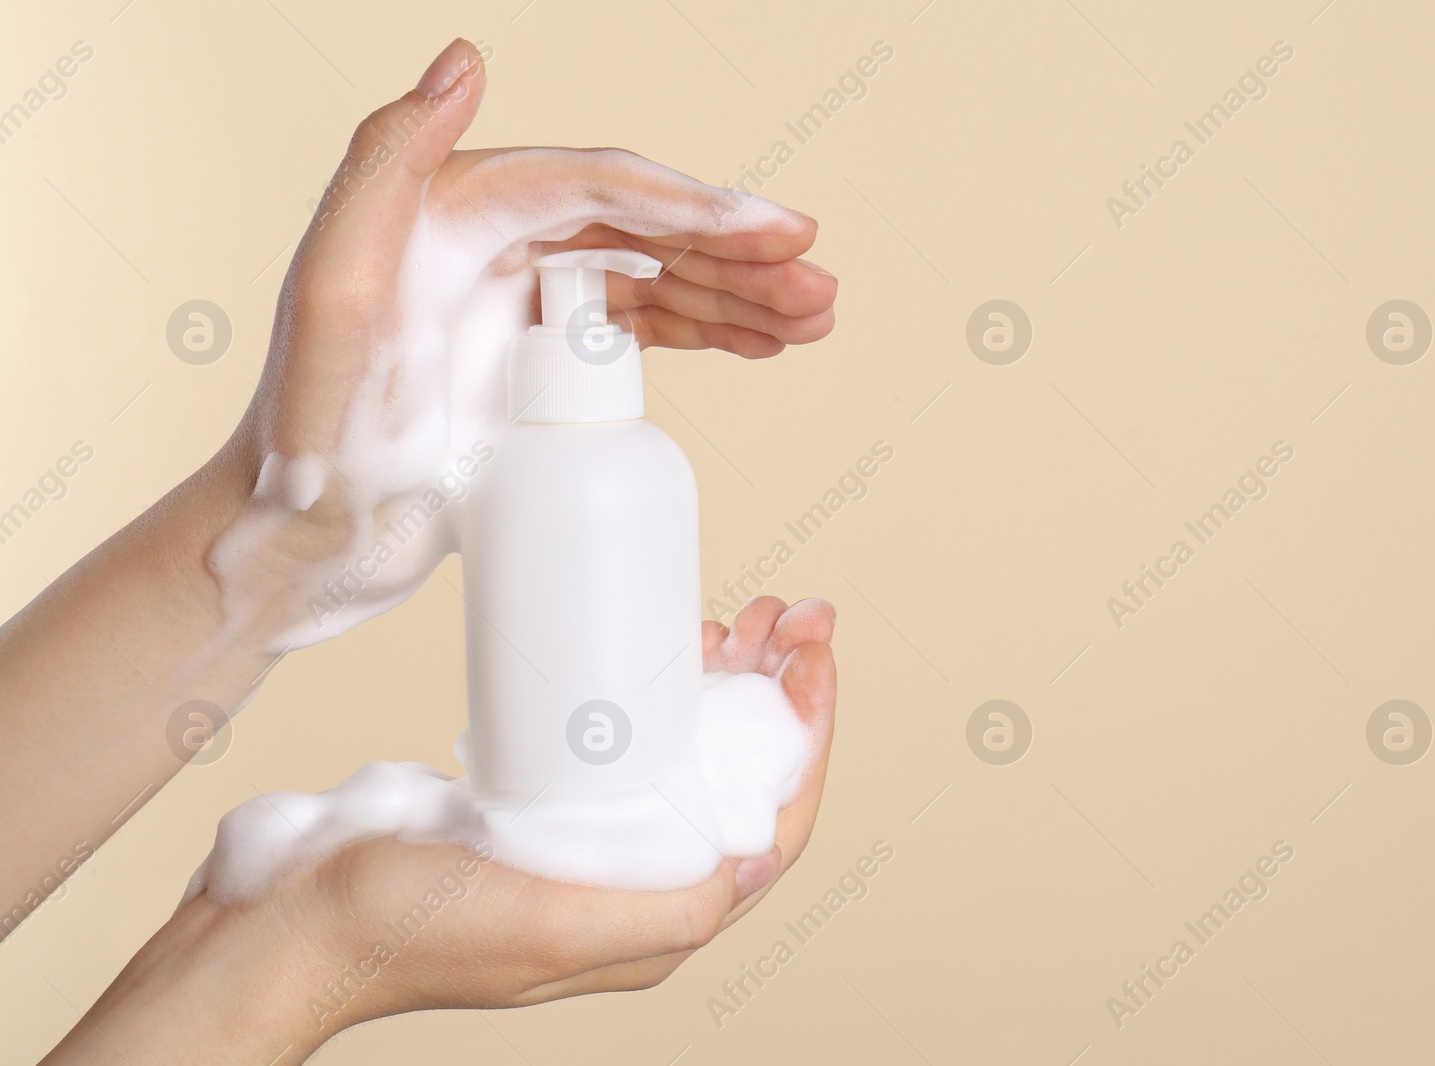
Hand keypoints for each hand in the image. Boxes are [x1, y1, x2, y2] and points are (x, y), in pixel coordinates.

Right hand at [41, 598, 835, 1064]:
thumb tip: (755, 864)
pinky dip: (657, 685)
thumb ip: (658, 909)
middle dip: (774, 690)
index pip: (773, 818)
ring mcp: (585, 839)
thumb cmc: (404, 928)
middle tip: (783, 609)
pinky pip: (626, 738)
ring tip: (736, 616)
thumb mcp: (546, 923)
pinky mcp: (535, 802)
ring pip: (688, 750)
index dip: (807, 735)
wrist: (289, 920)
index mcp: (655, 916)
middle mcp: (633, 881)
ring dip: (726, 681)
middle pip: (738, 775)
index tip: (812, 652)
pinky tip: (657, 644)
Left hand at [209, 38, 836, 648]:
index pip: (597, 188)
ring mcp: (518, 310)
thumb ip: (385, 163)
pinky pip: (639, 334)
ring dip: (738, 293)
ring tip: (815, 316)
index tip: (773, 232)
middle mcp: (491, 246)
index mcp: (452, 210)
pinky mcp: (535, 371)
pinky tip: (761, 341)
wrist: (301, 545)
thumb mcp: (331, 294)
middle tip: (818, 282)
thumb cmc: (301, 436)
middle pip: (641, 230)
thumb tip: (465, 60)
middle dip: (737, 254)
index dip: (691, 205)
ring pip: (653, 280)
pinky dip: (705, 333)